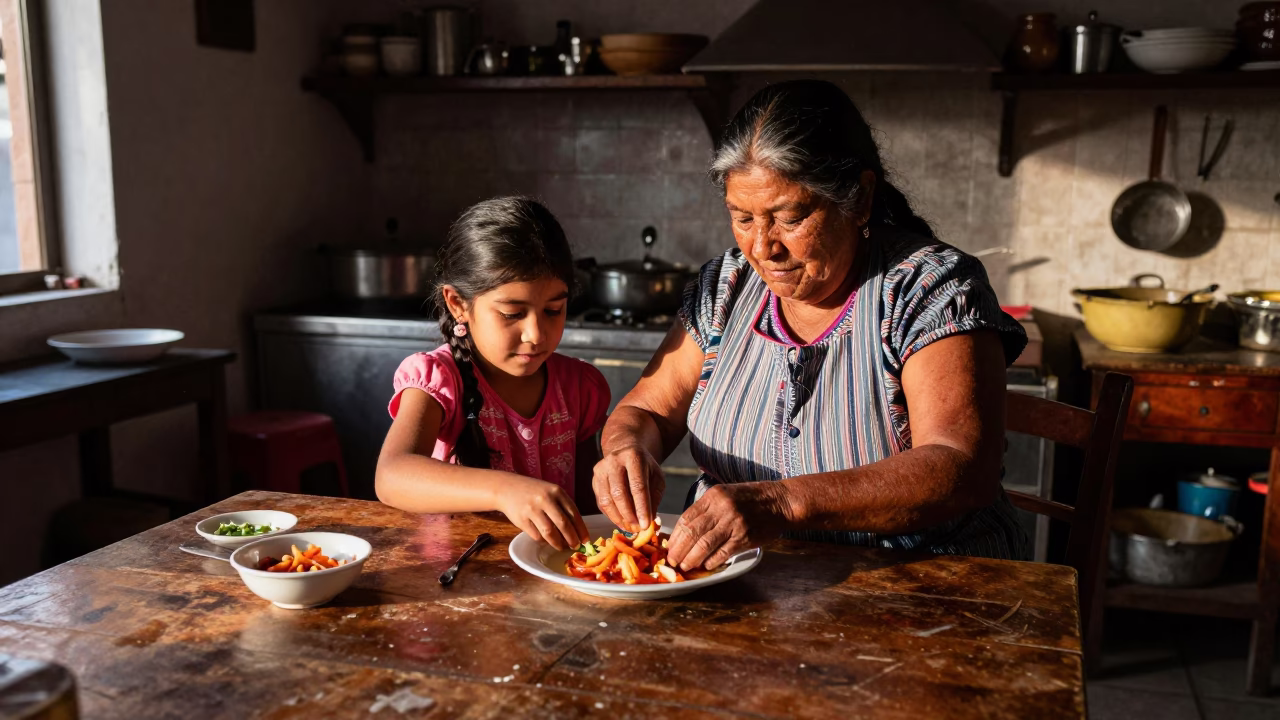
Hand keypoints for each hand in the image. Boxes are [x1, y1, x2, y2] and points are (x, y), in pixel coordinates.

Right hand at [494, 476, 588, 550]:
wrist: (507, 488)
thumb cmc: (533, 492)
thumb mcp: (550, 492)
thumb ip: (562, 507)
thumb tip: (576, 530)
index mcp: (556, 491)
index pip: (573, 513)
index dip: (581, 529)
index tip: (585, 539)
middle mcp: (545, 499)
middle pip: (563, 524)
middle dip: (572, 538)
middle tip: (575, 546)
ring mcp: (532, 509)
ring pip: (550, 532)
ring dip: (558, 543)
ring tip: (562, 547)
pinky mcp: (521, 520)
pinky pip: (536, 535)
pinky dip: (544, 541)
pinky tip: (547, 541)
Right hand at [592, 444, 665, 532]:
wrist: (625, 451)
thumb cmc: (644, 466)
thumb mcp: (657, 477)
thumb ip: (654, 496)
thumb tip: (649, 519)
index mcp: (633, 457)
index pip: (637, 486)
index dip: (641, 507)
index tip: (646, 524)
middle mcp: (613, 461)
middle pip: (619, 493)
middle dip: (629, 515)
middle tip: (638, 528)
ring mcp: (600, 470)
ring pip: (607, 500)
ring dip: (619, 518)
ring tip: (630, 527)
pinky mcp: (594, 480)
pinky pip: (601, 503)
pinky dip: (611, 516)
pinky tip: (621, 521)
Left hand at [667, 482, 790, 570]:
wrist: (780, 502)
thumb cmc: (751, 499)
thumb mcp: (725, 494)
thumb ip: (707, 509)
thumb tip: (685, 531)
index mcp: (713, 496)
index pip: (686, 518)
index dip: (675, 536)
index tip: (669, 547)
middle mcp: (722, 508)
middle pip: (692, 533)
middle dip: (679, 550)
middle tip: (672, 561)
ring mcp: (734, 523)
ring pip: (704, 545)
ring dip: (692, 559)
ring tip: (686, 566)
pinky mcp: (745, 537)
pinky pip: (723, 552)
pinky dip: (712, 561)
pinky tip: (706, 566)